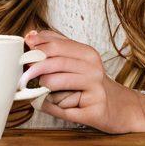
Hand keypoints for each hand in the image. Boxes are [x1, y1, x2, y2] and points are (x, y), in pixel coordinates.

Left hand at [22, 29, 144, 132]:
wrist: (119, 108)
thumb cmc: (90, 84)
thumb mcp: (76, 61)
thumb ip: (55, 47)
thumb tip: (29, 36)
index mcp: (87, 54)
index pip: (56, 45)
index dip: (36, 48)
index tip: (24, 54)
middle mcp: (93, 69)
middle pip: (55, 63)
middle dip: (35, 68)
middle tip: (24, 74)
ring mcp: (95, 89)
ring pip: (56, 84)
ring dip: (42, 88)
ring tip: (40, 90)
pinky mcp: (94, 109)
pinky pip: (62, 108)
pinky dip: (49, 107)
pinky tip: (47, 104)